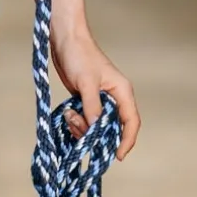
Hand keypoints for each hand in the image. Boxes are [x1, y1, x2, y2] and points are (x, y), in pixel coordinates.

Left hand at [51, 26, 140, 160]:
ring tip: (69, 115)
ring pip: (96, 126)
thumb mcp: (86, 83)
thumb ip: (92, 107)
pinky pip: (86, 120)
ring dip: (82, 127)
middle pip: (112, 128)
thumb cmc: (80, 56)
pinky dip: (77, 122)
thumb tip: (96, 129)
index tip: (117, 156)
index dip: (126, 141)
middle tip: (79, 129)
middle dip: (95, 134)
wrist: (65, 40)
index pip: (131, 122)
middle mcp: (115, 98)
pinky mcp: (87, 100)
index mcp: (122, 92)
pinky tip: (67, 114)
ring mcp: (101, 100)